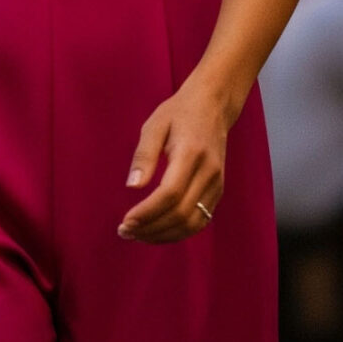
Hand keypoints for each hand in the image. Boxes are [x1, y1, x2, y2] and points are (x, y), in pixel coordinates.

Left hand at [118, 77, 228, 243]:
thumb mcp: (154, 125)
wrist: (213, 106)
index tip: (125, 222)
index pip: (170, 194)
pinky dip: (178, 232)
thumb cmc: (179, 113)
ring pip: (192, 223)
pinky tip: (157, 231)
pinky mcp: (218, 191)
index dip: (147, 213)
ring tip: (138, 235)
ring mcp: (217, 183)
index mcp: (191, 153)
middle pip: (181, 213)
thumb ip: (143, 156)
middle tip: (124, 231)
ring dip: (163, 235)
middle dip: (151, 228)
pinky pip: (200, 220)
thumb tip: (132, 188)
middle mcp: (209, 172)